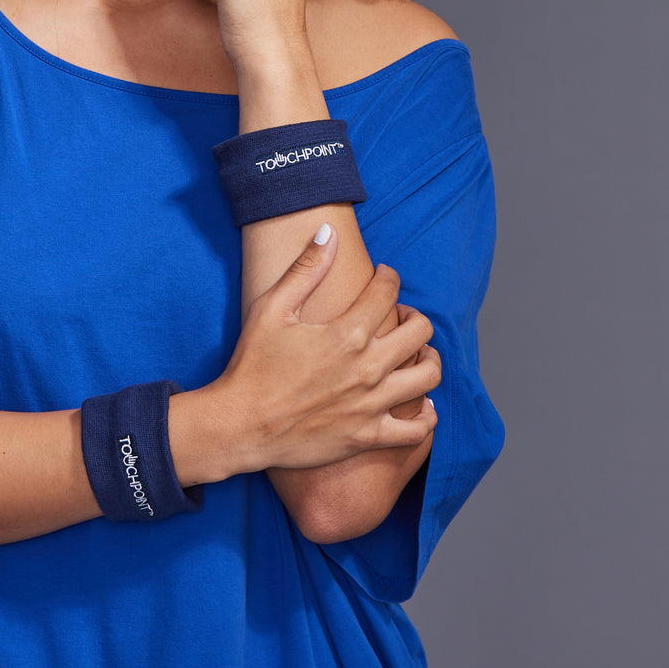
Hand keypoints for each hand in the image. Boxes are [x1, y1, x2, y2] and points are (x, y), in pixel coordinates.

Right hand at [208, 224, 440, 471]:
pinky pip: (418, 429)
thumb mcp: (271, 309)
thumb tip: (328, 231)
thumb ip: (305, 269)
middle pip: (420, 330)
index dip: (388, 277)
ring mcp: (372, 404)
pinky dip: (426, 415)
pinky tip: (418, 403)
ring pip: (428, 375)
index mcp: (347, 333)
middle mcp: (368, 367)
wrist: (240, 426)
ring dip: (429, 358)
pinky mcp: (369, 435)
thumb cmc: (252, 365)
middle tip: (397, 316)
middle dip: (412, 315)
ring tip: (416, 354)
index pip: (388, 292)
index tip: (382, 277)